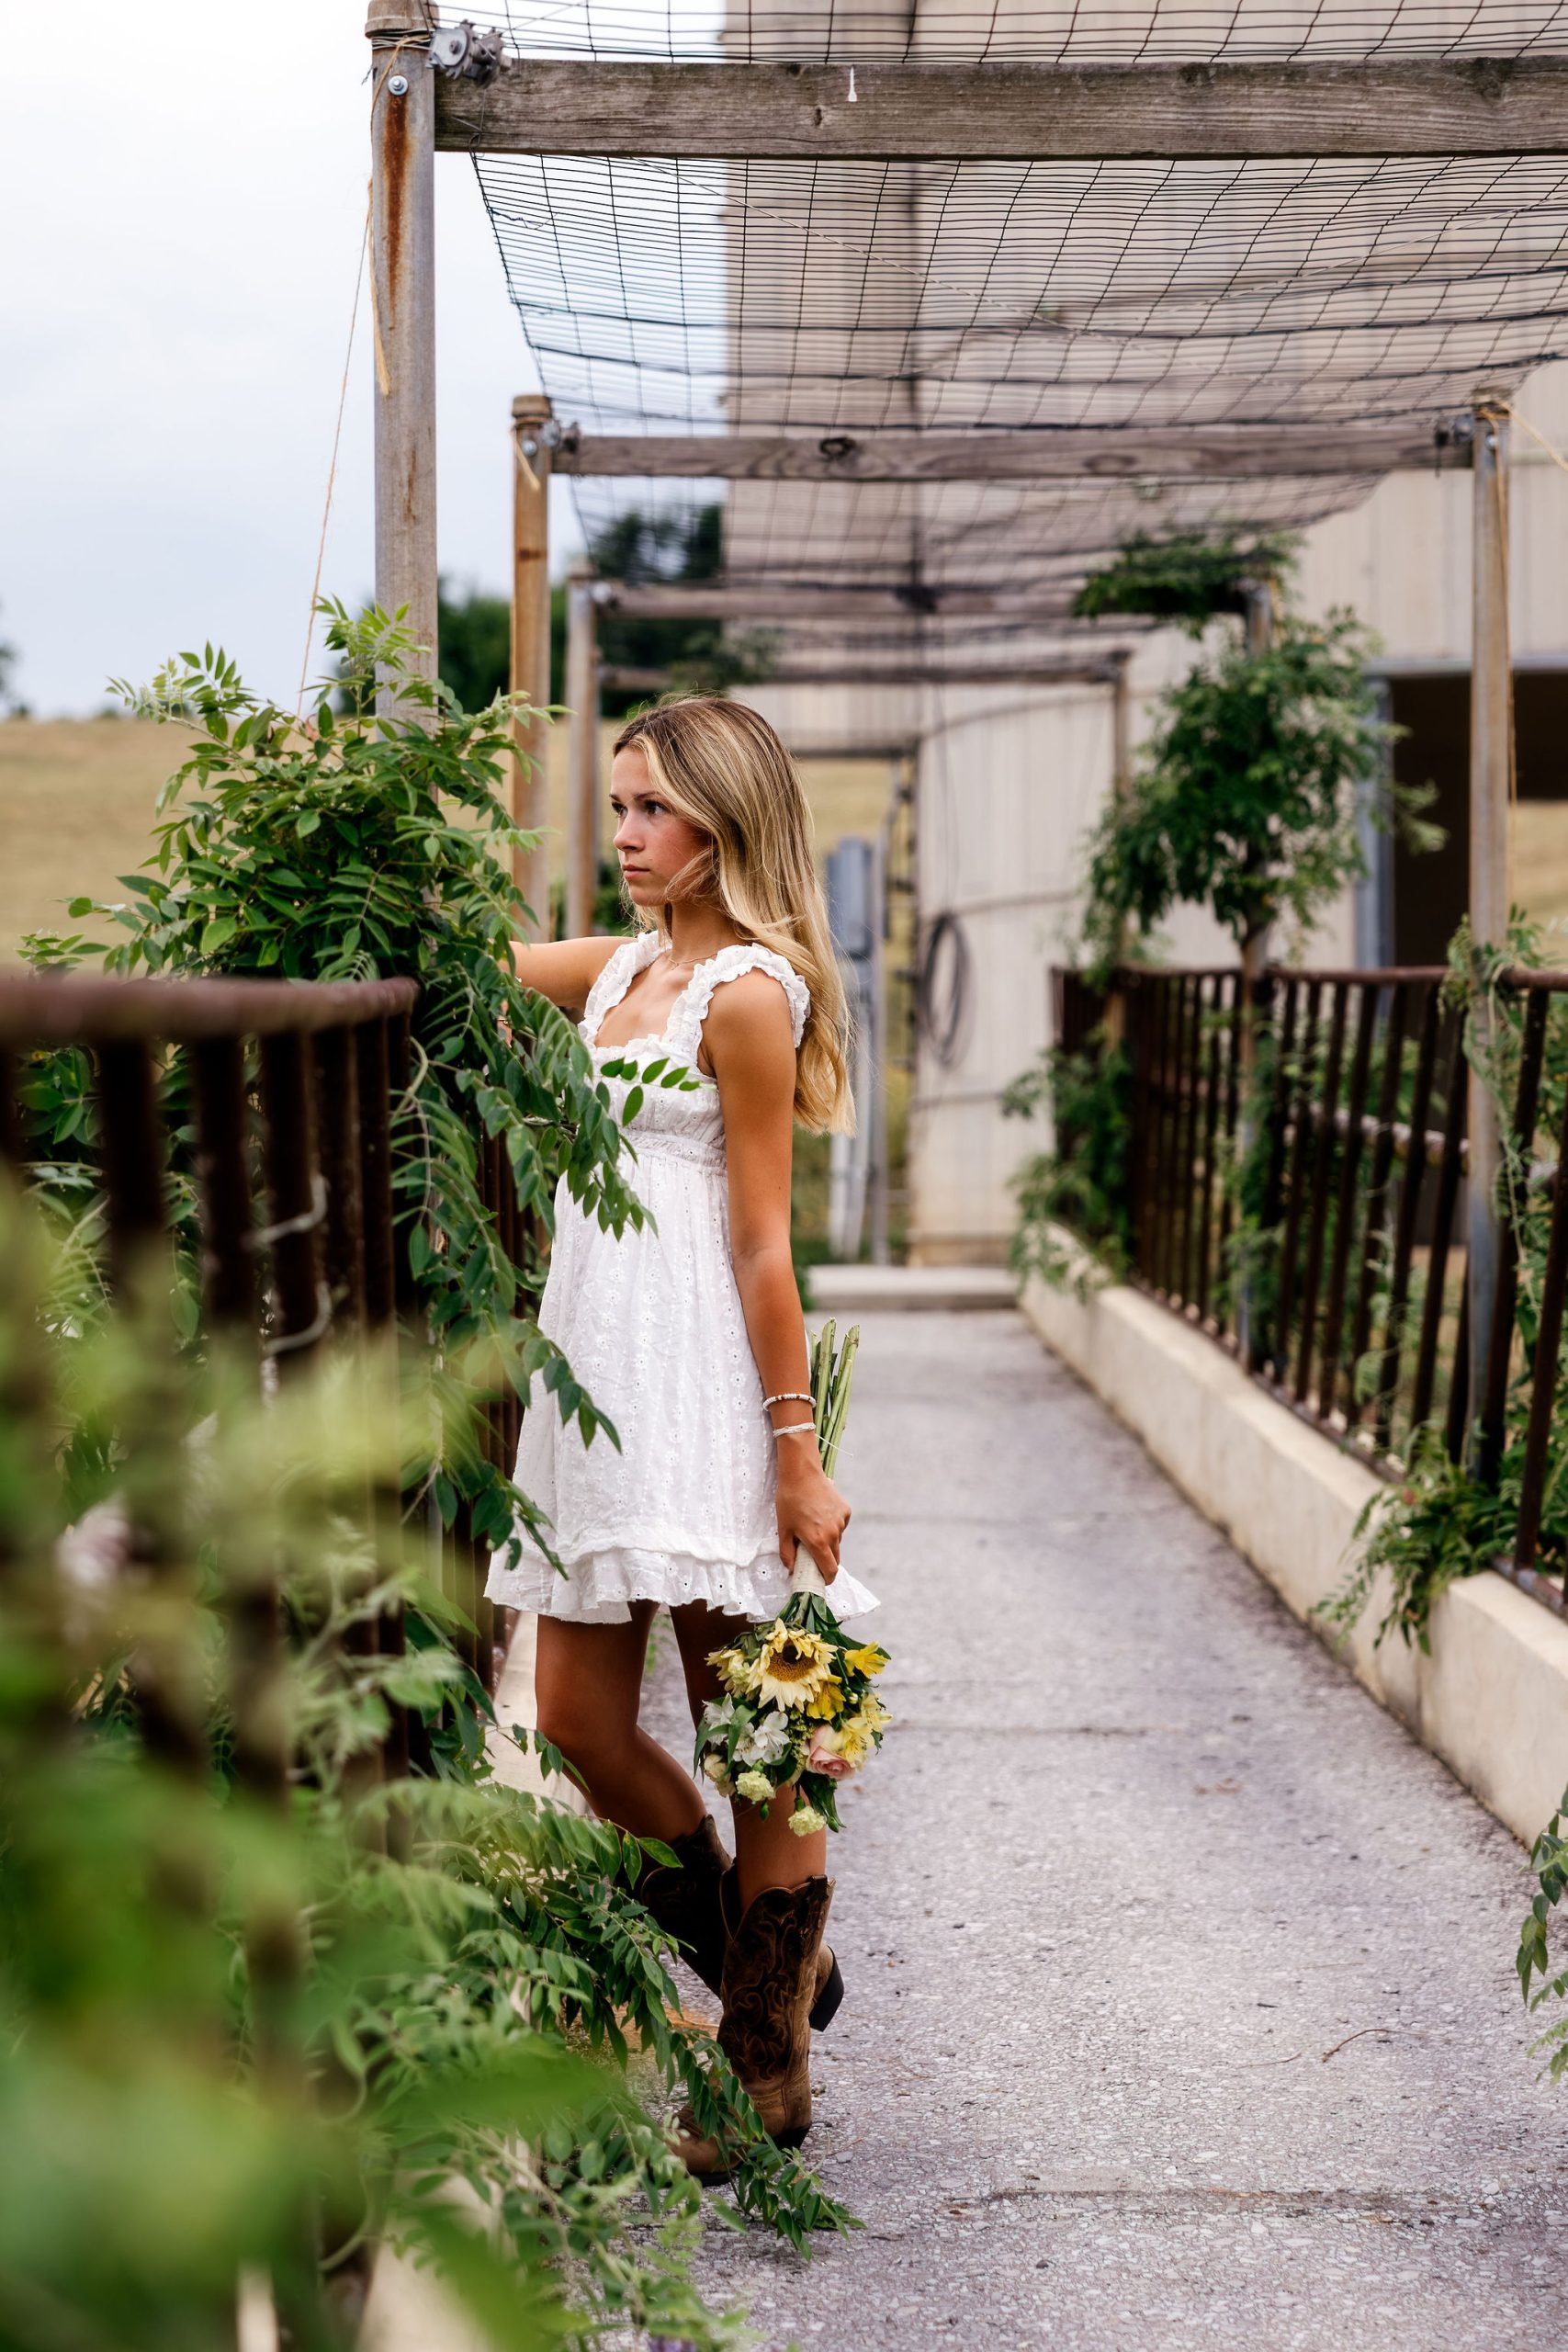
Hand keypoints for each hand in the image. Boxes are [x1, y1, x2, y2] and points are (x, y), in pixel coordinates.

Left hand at [776, 1442, 850, 1583]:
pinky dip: (833, 1526)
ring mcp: (841, 1521)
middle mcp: (833, 1534)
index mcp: (818, 1541)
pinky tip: (820, 1515)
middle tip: (813, 1554)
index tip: (821, 1579)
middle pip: (835, 1557)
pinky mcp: (846, 1511)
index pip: (830, 1570)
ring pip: (837, 1541)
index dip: (827, 1578)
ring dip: (828, 1541)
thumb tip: (791, 1569)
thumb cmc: (789, 1500)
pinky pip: (841, 1526)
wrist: (801, 1473)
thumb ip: (787, 1553)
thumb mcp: (784, 1529)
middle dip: (826, 1560)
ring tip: (813, 1527)